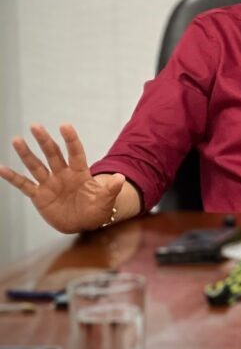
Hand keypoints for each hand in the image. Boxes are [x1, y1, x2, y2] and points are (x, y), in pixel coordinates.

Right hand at [0, 123, 124, 233]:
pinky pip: (24, 185)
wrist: (83, 223)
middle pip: (53, 154)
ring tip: (17, 140)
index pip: (75, 152)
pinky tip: (2, 168)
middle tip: (35, 126)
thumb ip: (111, 189)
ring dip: (26, 154)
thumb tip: (120, 178)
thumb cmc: (97, 210)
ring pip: (36, 165)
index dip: (71, 140)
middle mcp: (63, 174)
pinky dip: (13, 178)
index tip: (64, 125)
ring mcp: (50, 184)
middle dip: (44, 141)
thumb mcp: (106, 200)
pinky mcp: (39, 196)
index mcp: (81, 173)